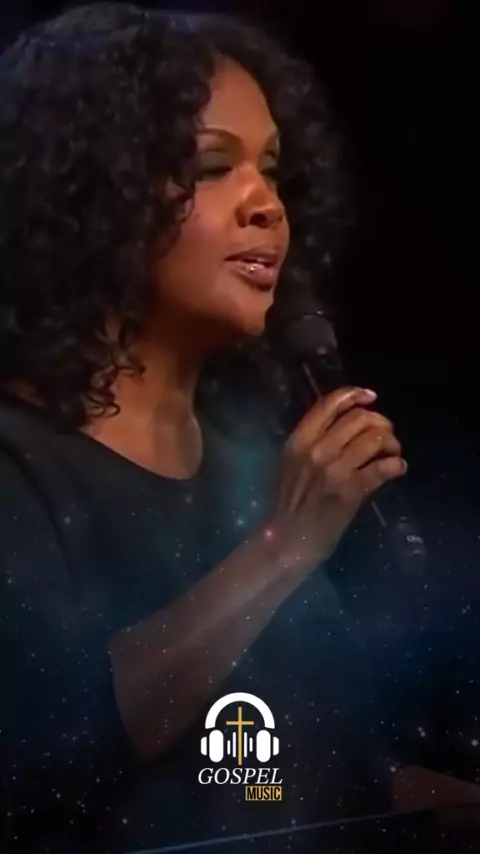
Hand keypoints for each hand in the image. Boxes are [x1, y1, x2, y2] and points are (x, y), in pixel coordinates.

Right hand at [268, 386, 406, 571]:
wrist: (290, 539)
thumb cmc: (291, 501)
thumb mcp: (291, 462)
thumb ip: (312, 439)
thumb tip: (346, 418)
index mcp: (299, 440)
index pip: (329, 405)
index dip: (354, 394)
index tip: (370, 397)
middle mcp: (316, 450)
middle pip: (358, 418)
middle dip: (380, 422)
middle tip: (386, 435)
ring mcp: (334, 470)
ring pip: (374, 439)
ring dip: (391, 443)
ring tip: (393, 452)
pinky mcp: (351, 491)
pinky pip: (383, 467)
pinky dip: (396, 464)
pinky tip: (398, 468)